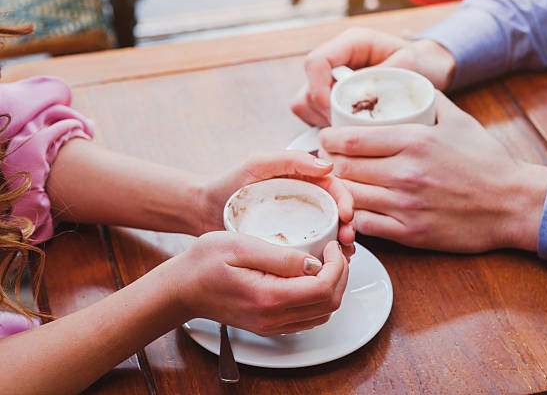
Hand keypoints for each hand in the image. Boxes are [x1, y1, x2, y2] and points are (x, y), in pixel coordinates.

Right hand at [171, 231, 348, 335]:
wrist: (181, 289)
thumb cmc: (204, 263)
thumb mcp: (241, 246)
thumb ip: (280, 256)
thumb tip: (314, 262)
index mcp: (269, 297)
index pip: (323, 289)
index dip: (337, 266)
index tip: (331, 246)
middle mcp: (274, 318)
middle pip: (329, 304)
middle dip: (341, 275)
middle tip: (333, 251)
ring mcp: (272, 325)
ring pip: (323, 314)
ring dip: (332, 287)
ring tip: (325, 261)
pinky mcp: (269, 324)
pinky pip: (308, 317)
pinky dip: (319, 298)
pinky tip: (311, 276)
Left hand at [202, 150, 354, 256]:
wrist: (204, 211)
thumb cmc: (228, 184)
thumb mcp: (258, 164)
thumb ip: (290, 160)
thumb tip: (327, 165)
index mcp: (302, 179)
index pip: (333, 187)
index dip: (345, 200)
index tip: (346, 215)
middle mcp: (304, 200)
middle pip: (336, 212)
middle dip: (348, 226)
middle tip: (347, 240)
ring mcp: (297, 222)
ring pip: (329, 232)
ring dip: (341, 244)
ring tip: (342, 256)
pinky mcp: (288, 242)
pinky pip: (312, 249)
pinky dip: (324, 257)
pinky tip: (326, 265)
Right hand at [291, 28, 455, 126]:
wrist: (426, 71)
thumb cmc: (420, 65)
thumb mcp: (409, 65)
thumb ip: (385, 76)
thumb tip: (362, 94)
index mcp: (350, 44)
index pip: (316, 63)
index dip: (319, 90)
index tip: (336, 112)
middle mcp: (335, 61)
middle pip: (306, 90)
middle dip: (323, 114)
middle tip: (349, 128)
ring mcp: (329, 81)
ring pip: (305, 106)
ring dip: (324, 123)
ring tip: (352, 131)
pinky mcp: (329, 100)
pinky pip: (313, 117)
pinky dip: (327, 129)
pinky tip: (349, 133)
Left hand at [318, 91, 546, 252]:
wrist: (513, 204)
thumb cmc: (486, 162)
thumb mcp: (459, 120)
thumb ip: (428, 100)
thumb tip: (406, 84)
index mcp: (414, 141)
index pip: (350, 139)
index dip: (328, 138)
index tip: (326, 138)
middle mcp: (406, 173)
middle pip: (343, 168)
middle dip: (329, 163)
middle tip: (328, 160)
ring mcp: (406, 205)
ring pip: (350, 196)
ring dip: (339, 189)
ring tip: (339, 183)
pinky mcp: (410, 233)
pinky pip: (365, 225)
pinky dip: (354, 216)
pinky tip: (357, 208)